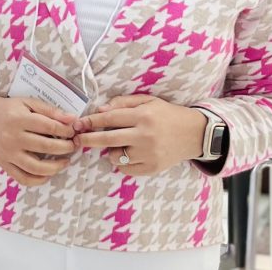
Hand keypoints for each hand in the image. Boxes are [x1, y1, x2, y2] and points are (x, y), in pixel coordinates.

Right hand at [0, 96, 78, 186]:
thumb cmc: (9, 109)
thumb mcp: (28, 103)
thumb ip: (50, 110)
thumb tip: (72, 119)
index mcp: (19, 119)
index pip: (49, 127)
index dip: (66, 131)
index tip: (73, 132)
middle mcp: (12, 137)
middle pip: (45, 147)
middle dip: (65, 148)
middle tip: (73, 146)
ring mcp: (8, 153)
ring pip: (36, 167)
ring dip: (56, 167)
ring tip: (65, 161)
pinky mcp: (4, 164)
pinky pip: (23, 178)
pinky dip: (38, 180)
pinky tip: (48, 174)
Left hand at [72, 95, 206, 176]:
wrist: (194, 134)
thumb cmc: (167, 114)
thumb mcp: (147, 101)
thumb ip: (123, 103)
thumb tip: (99, 110)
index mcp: (143, 116)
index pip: (109, 119)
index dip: (91, 121)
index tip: (78, 124)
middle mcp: (145, 136)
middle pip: (107, 140)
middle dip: (88, 139)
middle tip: (77, 139)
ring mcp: (149, 154)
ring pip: (115, 156)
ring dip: (111, 150)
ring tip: (120, 144)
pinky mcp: (152, 168)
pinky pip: (126, 169)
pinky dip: (122, 162)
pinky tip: (129, 154)